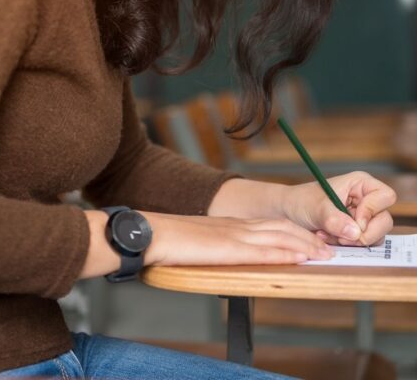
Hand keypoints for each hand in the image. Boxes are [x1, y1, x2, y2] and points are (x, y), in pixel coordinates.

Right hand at [145, 213, 333, 265]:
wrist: (152, 233)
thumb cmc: (168, 240)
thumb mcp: (198, 241)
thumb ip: (214, 246)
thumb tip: (221, 256)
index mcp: (228, 224)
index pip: (269, 224)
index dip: (293, 231)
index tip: (310, 241)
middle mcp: (235, 226)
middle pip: (280, 227)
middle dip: (307, 237)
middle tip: (328, 248)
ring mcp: (233, 235)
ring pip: (278, 236)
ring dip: (304, 244)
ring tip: (324, 254)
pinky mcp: (229, 248)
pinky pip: (263, 250)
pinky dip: (285, 253)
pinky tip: (300, 258)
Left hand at [282, 171, 395, 246]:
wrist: (287, 213)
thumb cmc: (300, 202)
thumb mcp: (315, 208)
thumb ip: (334, 219)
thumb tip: (355, 232)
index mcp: (360, 184)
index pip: (385, 196)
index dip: (373, 210)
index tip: (355, 220)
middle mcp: (366, 200)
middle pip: (385, 221)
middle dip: (363, 234)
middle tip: (340, 237)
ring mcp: (364, 218)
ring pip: (376, 236)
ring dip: (351, 242)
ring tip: (327, 234)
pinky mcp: (358, 232)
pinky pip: (364, 245)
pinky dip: (347, 246)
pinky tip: (328, 239)